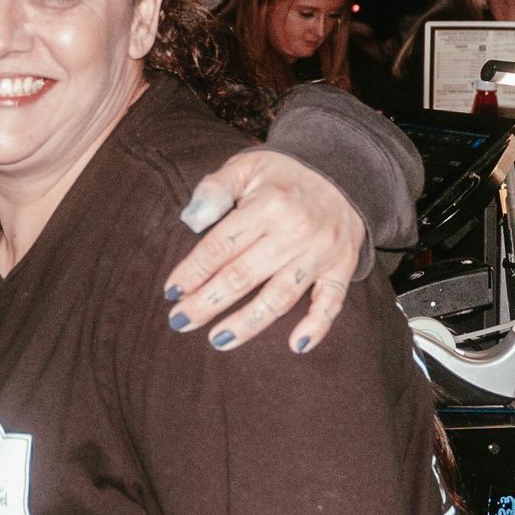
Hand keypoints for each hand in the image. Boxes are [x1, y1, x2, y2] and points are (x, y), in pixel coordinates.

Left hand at [163, 149, 366, 353]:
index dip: (192, 271)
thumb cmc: (283, 174)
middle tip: (179, 321)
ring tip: (217, 340)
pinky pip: (332, 303)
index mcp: (268, 204)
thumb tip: (190, 220)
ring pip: (280, 297)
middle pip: (243, 276)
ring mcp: (321, 252)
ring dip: (247, 324)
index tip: (171, 292)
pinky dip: (316, 327)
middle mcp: (295, 231)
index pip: (221, 246)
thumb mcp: (247, 167)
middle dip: (207, 303)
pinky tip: (295, 347)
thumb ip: (216, 188)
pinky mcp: (342, 267)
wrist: (343, 171)